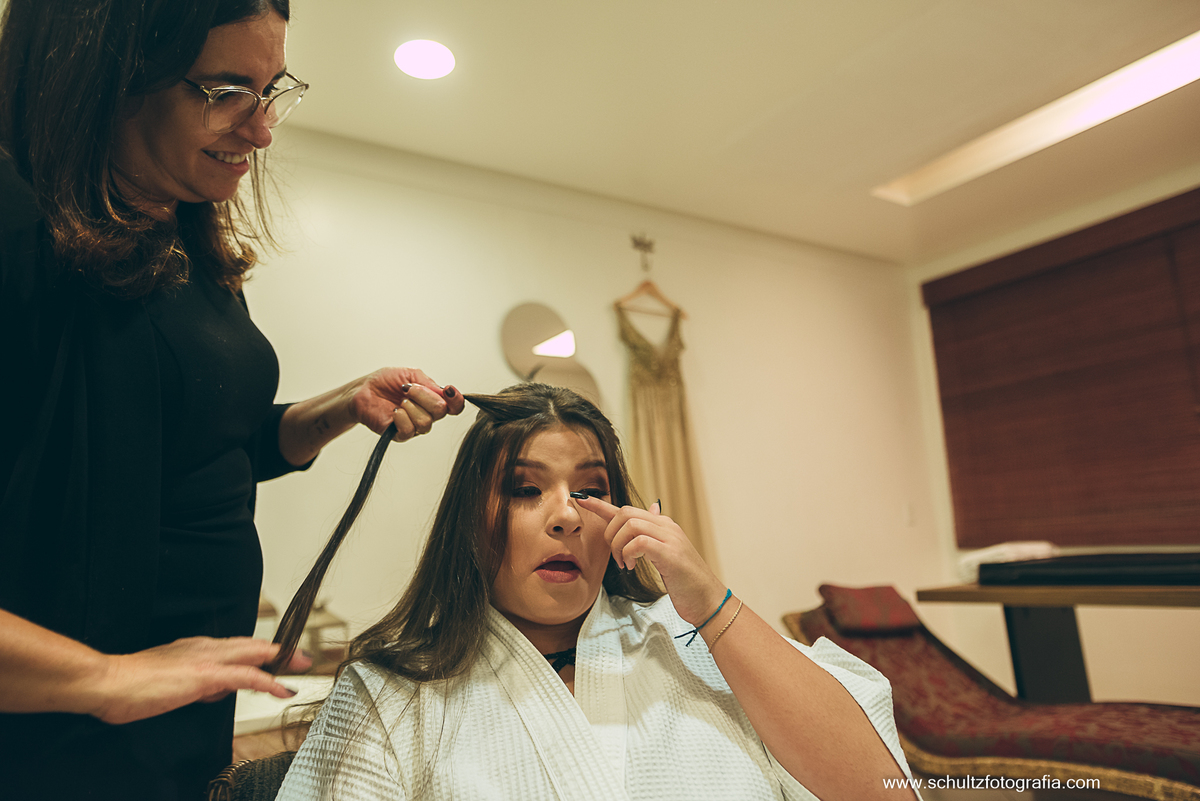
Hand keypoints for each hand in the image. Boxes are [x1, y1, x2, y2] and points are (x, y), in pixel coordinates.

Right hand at [89, 637, 312, 724]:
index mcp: (194, 649)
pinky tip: (281, 688)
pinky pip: (246, 676)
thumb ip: (194, 684)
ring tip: (301, 665)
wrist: (107, 682)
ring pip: (254, 655)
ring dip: (281, 660)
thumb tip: (213, 690)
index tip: (278, 657)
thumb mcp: (170, 684)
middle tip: (302, 656)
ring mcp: (206, 659)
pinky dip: (267, 681)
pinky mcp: (205, 675)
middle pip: (251, 646)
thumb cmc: (129, 686)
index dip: (259, 652)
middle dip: (279, 651)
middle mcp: (204, 648)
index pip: (236, 647)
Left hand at [350, 367, 465, 441]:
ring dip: (411, 406)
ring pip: (426, 422)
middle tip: (407, 389)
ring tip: (399, 401)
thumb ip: (428, 383)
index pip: (455, 406)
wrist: (363, 390)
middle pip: (441, 411)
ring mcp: (414, 426)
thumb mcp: (410, 374)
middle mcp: (427, 414)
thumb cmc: (385, 381)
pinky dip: (402, 418)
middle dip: (424, 396)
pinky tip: (394, 411)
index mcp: (432, 399)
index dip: (456, 399)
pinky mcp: (400, 435)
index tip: (448, 389)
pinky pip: (409, 430)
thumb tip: (444, 392)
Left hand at [576, 497, 725, 626]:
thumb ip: (654, 534)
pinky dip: (628, 553)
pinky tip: (631, 567)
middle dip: (610, 533)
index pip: (626, 509)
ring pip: (630, 525)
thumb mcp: (666, 553)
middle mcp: (666, 526)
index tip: (581, 500)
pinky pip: (639, 542)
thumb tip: (651, 509)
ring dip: (618, 545)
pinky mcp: (670, 554)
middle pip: (625, 513)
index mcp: (663, 525)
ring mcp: (670, 538)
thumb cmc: (685, 581)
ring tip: (624, 564)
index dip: (601, 506)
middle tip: (616, 557)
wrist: (707, 600)